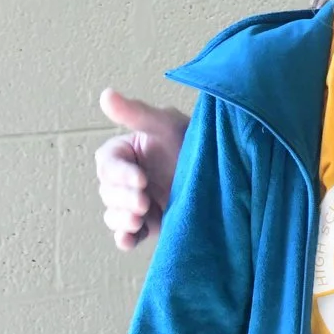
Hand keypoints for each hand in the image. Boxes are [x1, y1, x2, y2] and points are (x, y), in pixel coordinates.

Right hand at [97, 89, 188, 250]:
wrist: (227, 173)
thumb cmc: (197, 141)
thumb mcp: (170, 125)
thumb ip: (138, 114)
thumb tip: (106, 94)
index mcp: (125, 153)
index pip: (108, 165)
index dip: (120, 174)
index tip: (142, 179)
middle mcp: (126, 179)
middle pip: (108, 192)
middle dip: (123, 198)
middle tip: (144, 202)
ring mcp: (136, 203)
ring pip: (114, 214)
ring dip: (122, 218)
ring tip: (139, 219)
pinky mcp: (148, 224)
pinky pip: (126, 236)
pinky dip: (125, 239)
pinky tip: (131, 239)